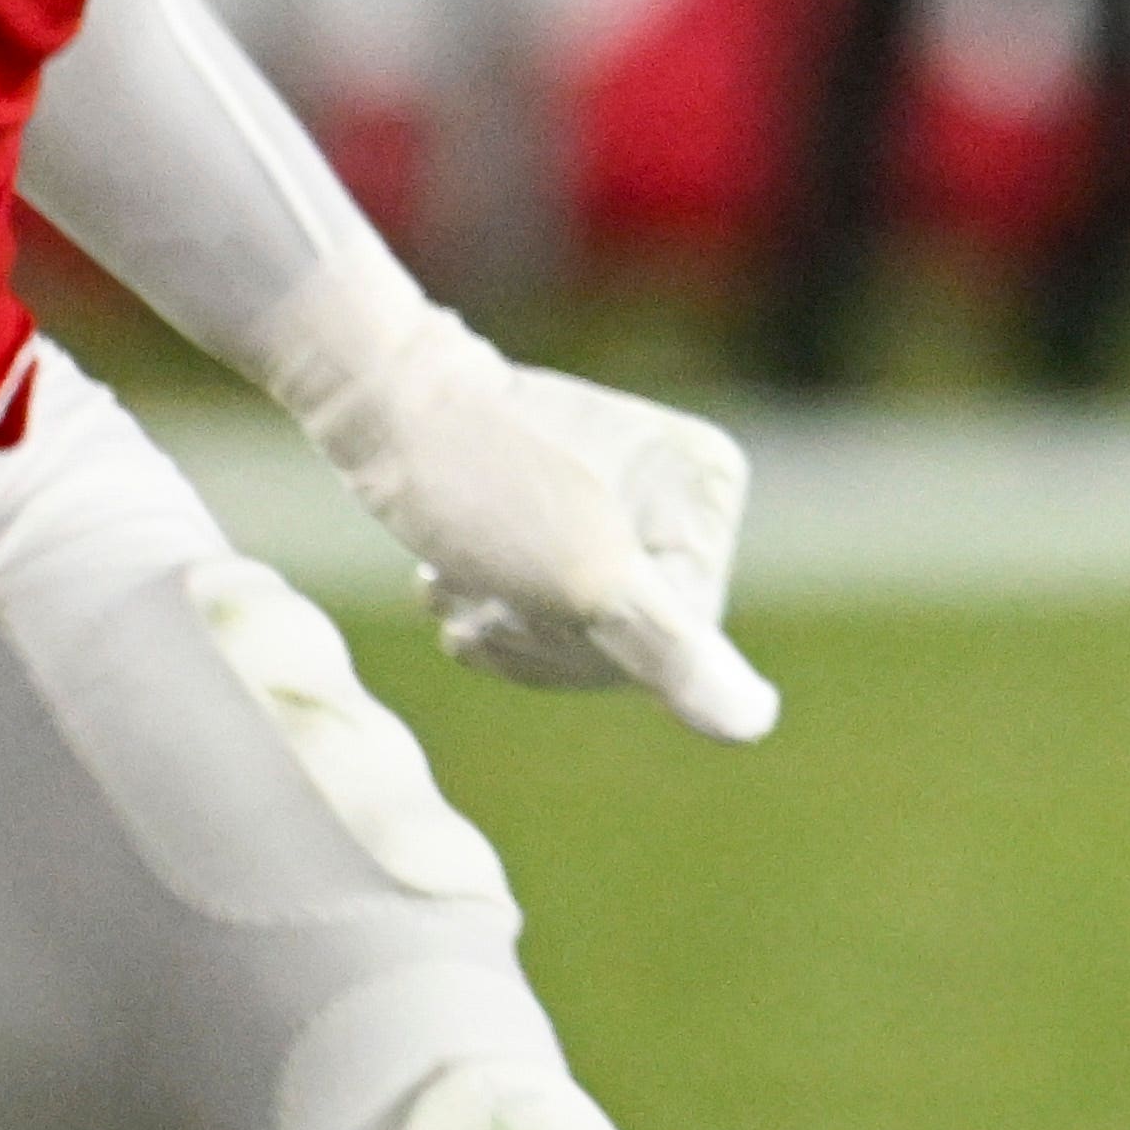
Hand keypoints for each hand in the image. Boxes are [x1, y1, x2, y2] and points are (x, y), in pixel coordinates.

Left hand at [269, 295, 780, 742]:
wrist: (375, 405)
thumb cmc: (479, 481)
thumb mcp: (582, 578)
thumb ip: (670, 651)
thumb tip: (755, 724)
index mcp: (711, 483)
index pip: (683, 636)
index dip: (596, 645)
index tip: (529, 598)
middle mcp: (679, 485)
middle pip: (633, 635)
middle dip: (544, 639)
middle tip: (476, 595)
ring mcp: (617, 497)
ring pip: (577, 629)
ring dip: (503, 627)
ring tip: (449, 582)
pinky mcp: (556, 511)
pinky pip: (542, 603)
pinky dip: (488, 609)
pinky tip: (444, 576)